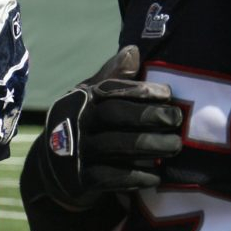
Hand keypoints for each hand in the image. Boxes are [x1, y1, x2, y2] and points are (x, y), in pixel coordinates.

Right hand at [38, 45, 182, 208]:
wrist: (54, 169)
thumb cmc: (85, 125)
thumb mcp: (91, 100)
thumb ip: (113, 78)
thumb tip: (134, 50)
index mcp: (81, 99)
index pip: (110, 89)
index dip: (139, 90)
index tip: (168, 93)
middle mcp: (75, 122)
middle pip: (113, 114)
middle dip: (148, 115)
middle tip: (176, 119)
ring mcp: (75, 151)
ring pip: (115, 145)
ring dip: (149, 145)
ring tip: (174, 146)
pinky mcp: (79, 179)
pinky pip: (111, 177)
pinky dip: (136, 176)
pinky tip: (156, 176)